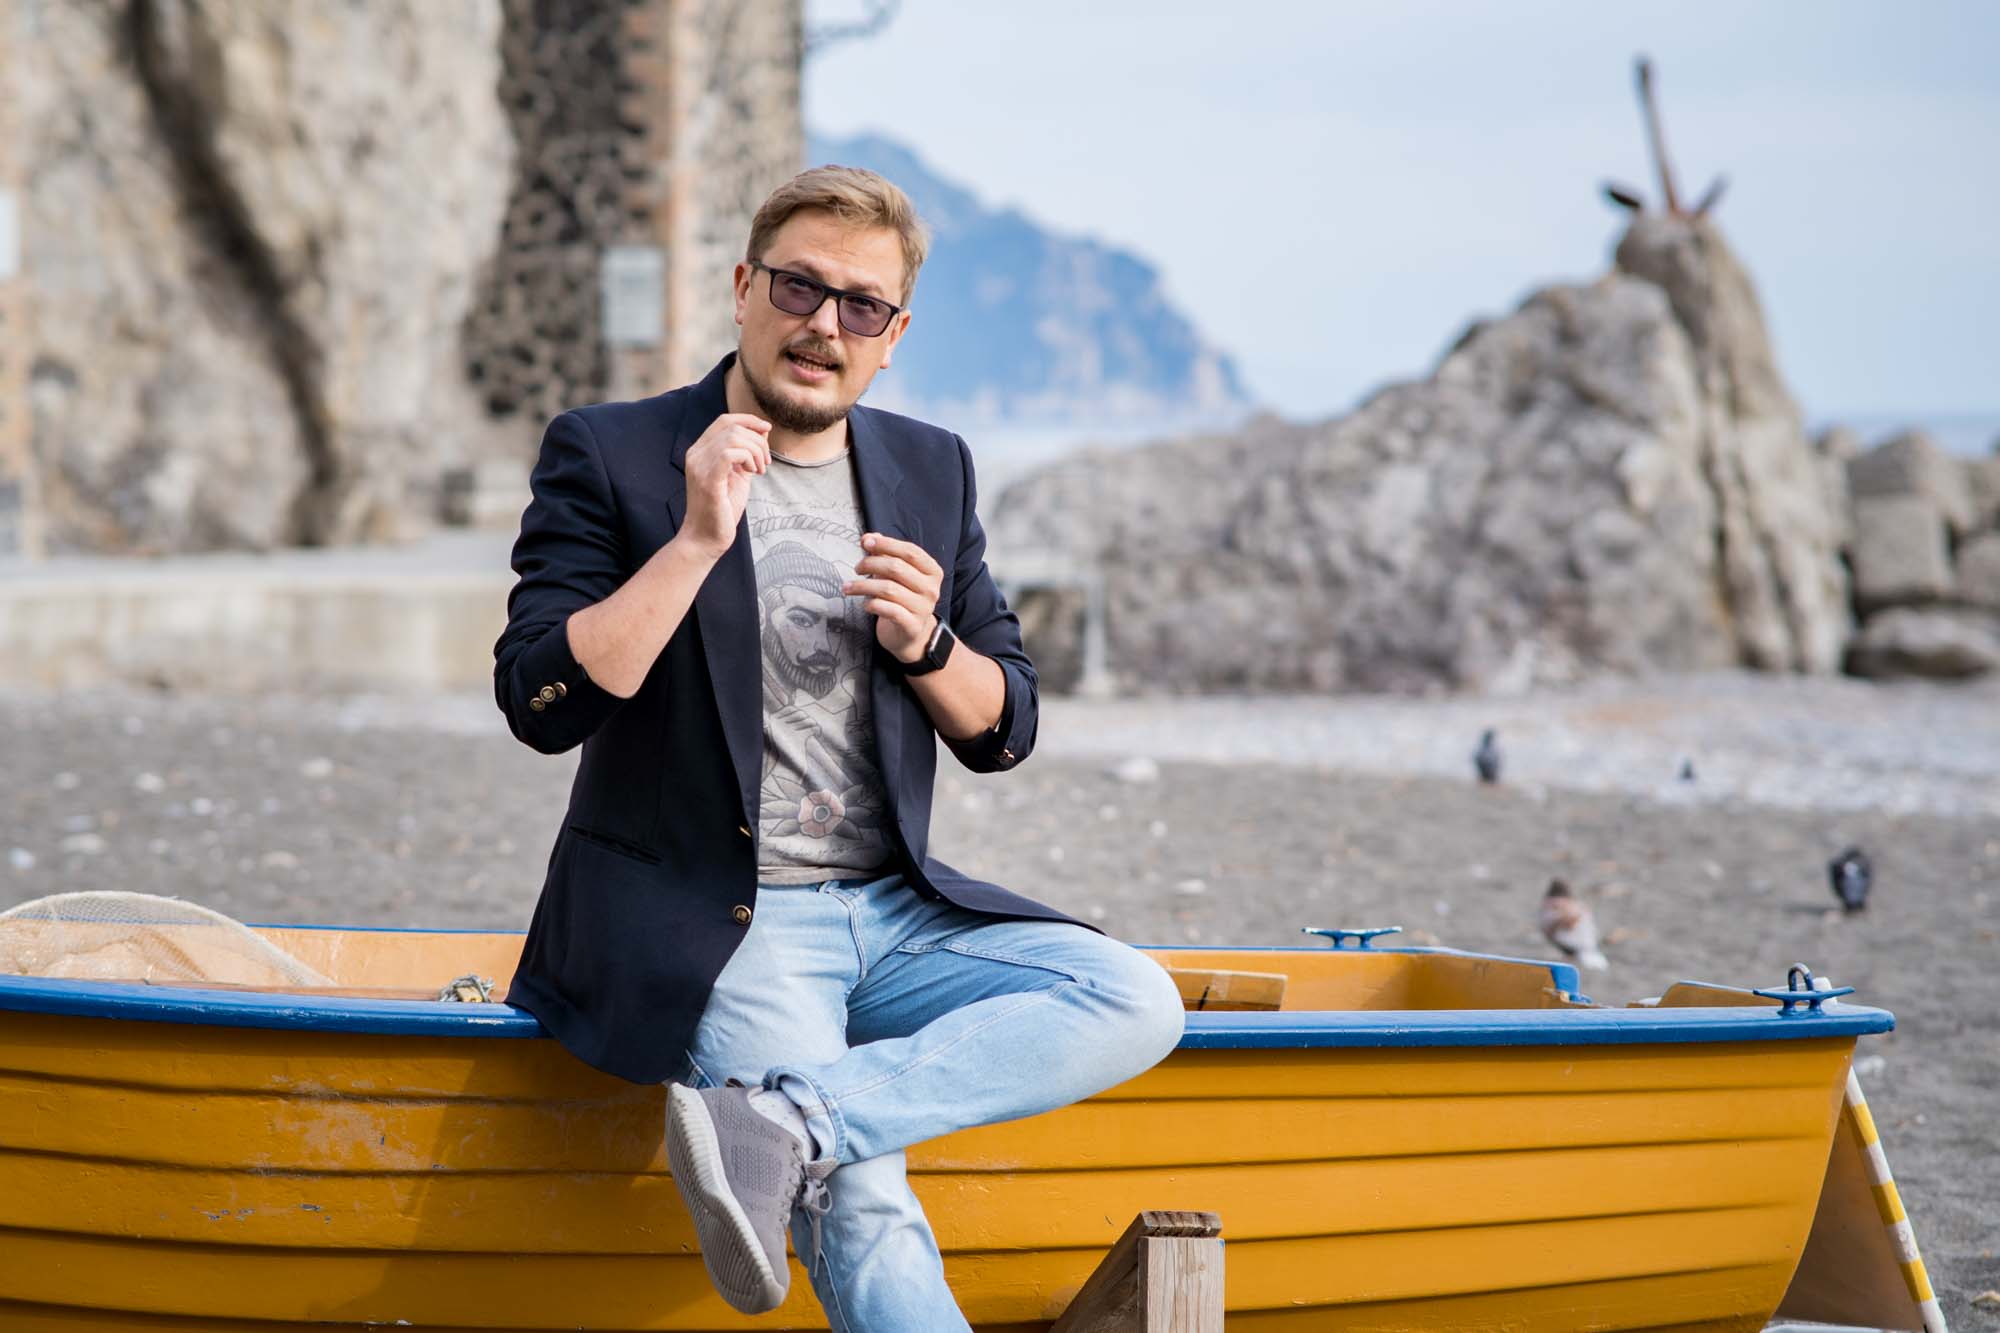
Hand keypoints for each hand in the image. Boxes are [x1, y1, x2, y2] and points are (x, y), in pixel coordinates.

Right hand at [677, 412, 769, 558]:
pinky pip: (729, 453)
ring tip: (759, 470)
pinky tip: (752, 473)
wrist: (706, 538)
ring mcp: (699, 466)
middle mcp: (696, 454)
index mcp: (700, 451)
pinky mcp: (708, 480)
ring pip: (733, 437)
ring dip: (755, 451)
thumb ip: (747, 453)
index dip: (748, 420)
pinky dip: (748, 458)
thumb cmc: (722, 509)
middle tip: (765, 464)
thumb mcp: (738, 475)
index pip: (724, 420)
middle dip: (757, 441)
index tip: (767, 430)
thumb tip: (763, 431)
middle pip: (732, 427)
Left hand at [845, 533, 941, 663]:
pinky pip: (888, 610)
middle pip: (897, 568)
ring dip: (863, 585)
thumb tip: (868, 538)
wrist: (911, 635)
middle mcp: (931, 589)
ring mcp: (923, 608)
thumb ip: (885, 554)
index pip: (910, 551)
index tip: (866, 542)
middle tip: (857, 568)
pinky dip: (872, 604)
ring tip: (849, 587)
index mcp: (932, 572)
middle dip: (871, 563)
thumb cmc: (903, 598)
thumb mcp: (897, 574)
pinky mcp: (911, 626)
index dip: (886, 544)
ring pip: (888, 589)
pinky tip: (865, 604)